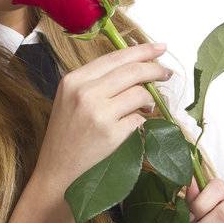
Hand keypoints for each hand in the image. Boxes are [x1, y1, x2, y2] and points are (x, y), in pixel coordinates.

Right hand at [33, 42, 173, 199]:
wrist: (57, 174)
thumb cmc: (66, 138)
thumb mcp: (71, 101)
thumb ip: (97, 83)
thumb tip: (136, 69)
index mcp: (74, 80)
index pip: (115, 57)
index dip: (142, 51)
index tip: (160, 48)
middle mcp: (85, 92)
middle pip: (132, 71)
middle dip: (155, 69)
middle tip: (167, 73)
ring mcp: (99, 113)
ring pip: (140, 93)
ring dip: (150, 100)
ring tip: (147, 107)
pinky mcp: (111, 134)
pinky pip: (140, 119)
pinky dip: (141, 121)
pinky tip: (133, 126)